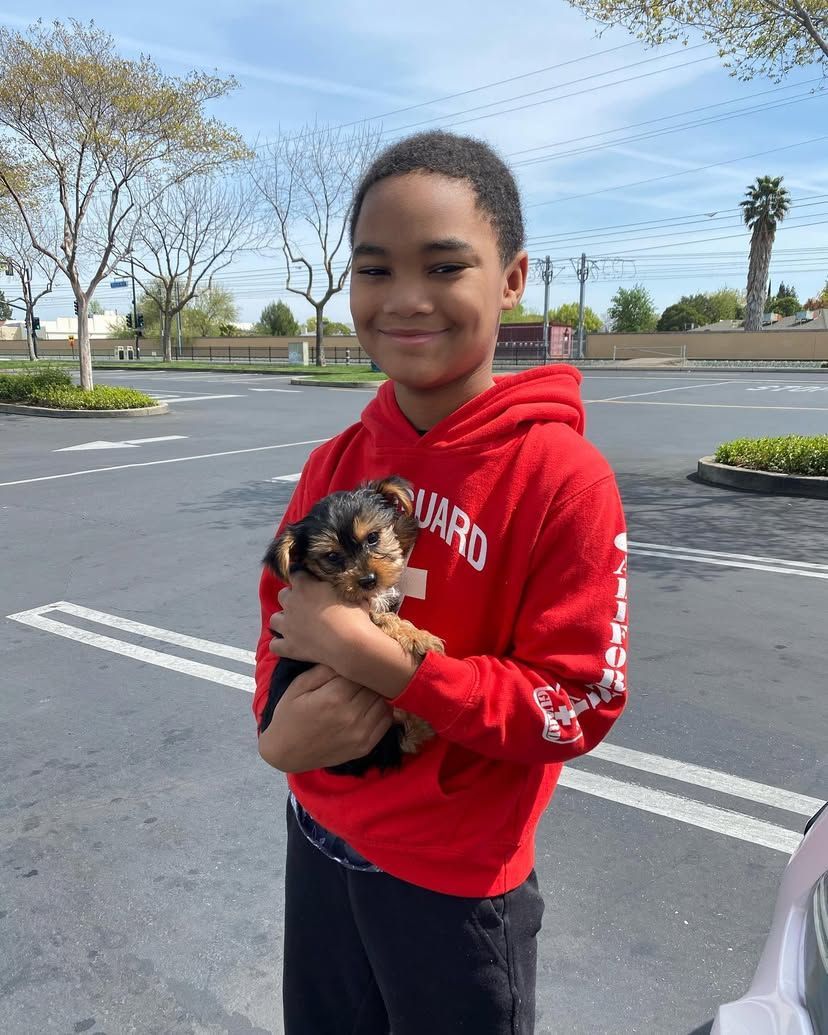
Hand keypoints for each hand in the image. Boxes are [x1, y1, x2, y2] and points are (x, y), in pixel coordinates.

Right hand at [257, 664, 392, 772]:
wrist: (286, 752)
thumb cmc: (289, 715)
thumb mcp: (299, 685)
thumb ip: (324, 669)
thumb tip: (347, 655)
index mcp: (334, 697)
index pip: (361, 671)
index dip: (357, 666)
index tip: (352, 665)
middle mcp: (351, 715)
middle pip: (375, 686)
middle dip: (367, 679)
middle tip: (358, 678)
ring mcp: (360, 733)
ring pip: (384, 702)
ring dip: (377, 694)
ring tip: (363, 692)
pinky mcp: (365, 747)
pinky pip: (386, 721)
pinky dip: (382, 710)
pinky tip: (369, 707)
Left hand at [269, 572, 372, 668]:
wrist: (351, 644)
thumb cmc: (354, 616)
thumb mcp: (351, 594)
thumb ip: (342, 588)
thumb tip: (348, 586)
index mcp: (305, 586)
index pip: (296, 573)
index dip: (303, 577)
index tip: (311, 582)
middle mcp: (291, 603)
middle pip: (282, 594)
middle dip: (291, 597)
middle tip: (306, 604)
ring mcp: (287, 626)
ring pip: (274, 619)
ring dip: (282, 620)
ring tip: (295, 624)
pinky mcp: (289, 646)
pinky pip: (274, 645)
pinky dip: (280, 644)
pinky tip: (289, 644)